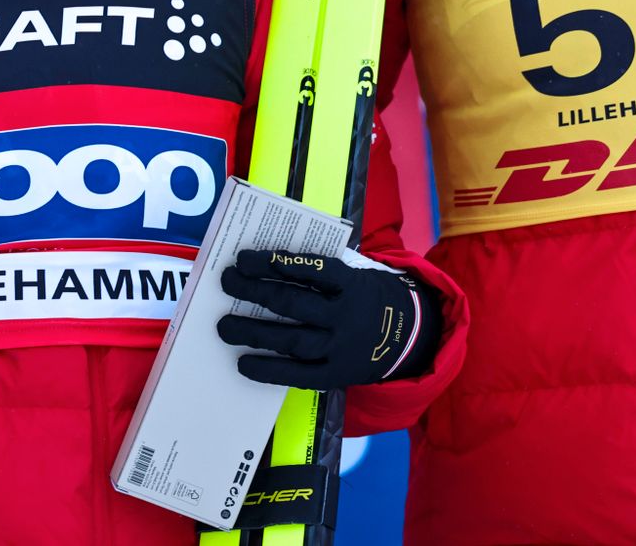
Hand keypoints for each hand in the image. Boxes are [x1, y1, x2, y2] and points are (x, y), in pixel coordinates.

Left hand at [217, 247, 439, 390]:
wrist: (411, 336)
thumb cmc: (368, 298)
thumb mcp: (357, 274)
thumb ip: (322, 272)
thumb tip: (269, 266)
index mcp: (352, 283)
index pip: (309, 268)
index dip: (275, 263)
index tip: (244, 260)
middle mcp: (346, 315)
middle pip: (293, 302)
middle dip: (255, 291)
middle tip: (226, 282)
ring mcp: (341, 347)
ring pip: (291, 339)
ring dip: (254, 332)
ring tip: (224, 327)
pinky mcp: (337, 374)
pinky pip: (298, 375)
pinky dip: (269, 370)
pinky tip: (244, 363)